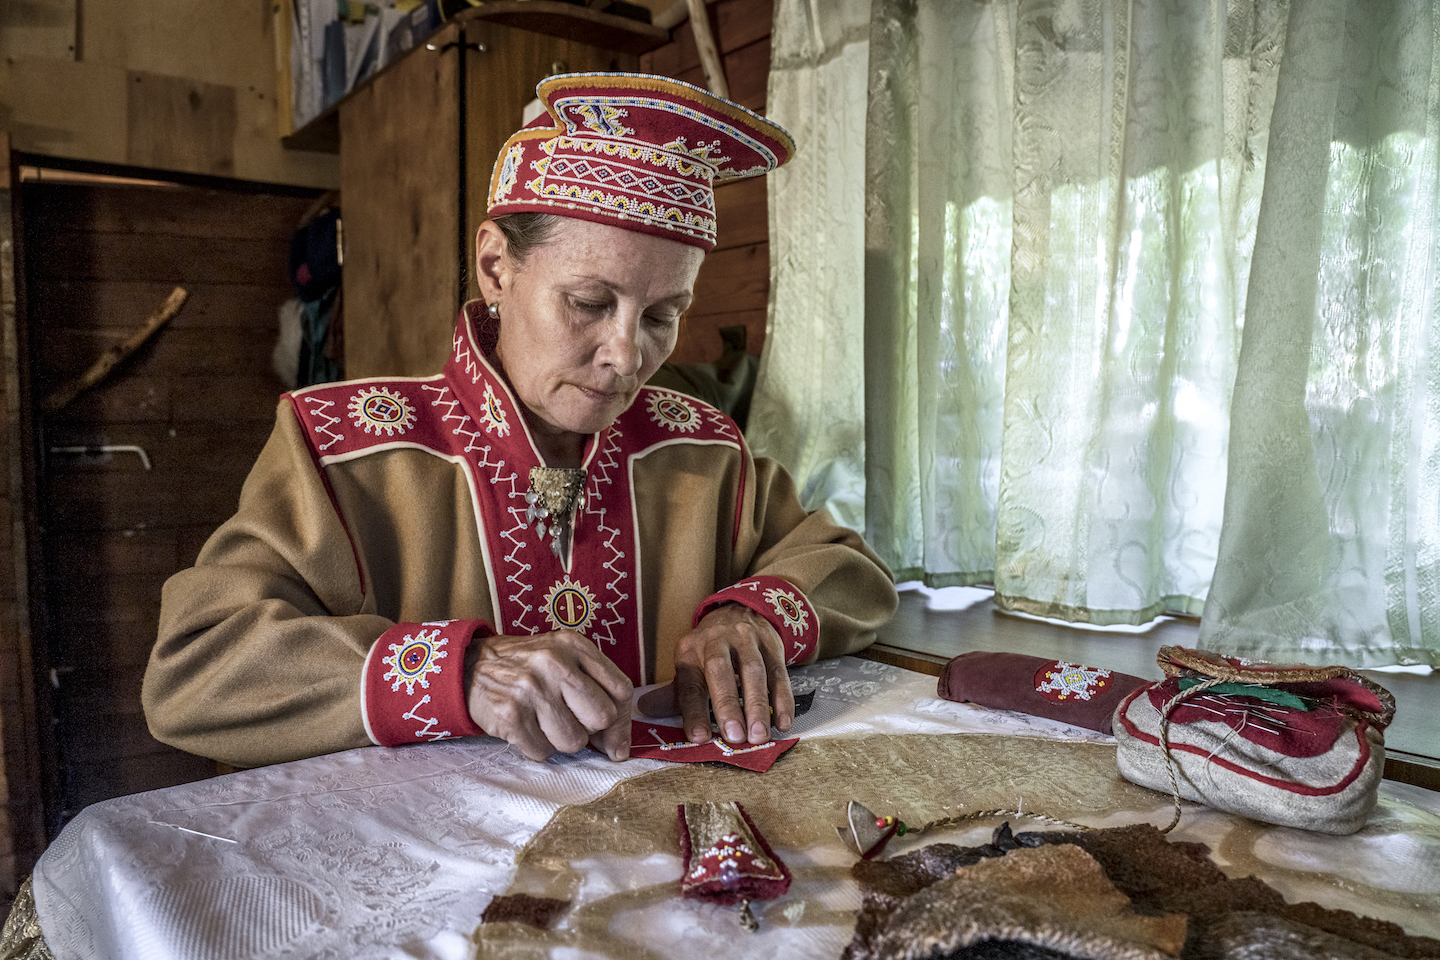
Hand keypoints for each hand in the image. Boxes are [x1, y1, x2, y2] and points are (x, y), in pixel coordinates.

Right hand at [465, 631, 632, 761]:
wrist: (470, 666)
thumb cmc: (528, 668)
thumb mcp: (564, 659)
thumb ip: (598, 692)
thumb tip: (619, 749)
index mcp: (574, 645)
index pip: (621, 690)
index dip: (622, 721)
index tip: (614, 739)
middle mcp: (554, 662)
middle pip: (602, 718)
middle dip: (589, 729)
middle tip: (569, 721)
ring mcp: (531, 688)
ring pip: (574, 741)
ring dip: (561, 741)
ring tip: (544, 722)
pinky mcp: (510, 714)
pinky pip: (542, 752)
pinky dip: (536, 747)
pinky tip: (526, 728)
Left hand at [641, 604, 793, 745]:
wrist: (742, 611)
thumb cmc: (710, 650)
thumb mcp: (689, 664)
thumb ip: (672, 692)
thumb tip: (645, 709)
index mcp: (690, 650)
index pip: (690, 683)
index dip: (694, 711)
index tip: (700, 738)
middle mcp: (717, 641)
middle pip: (721, 671)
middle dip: (728, 704)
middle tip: (735, 736)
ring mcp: (747, 640)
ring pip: (754, 671)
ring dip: (757, 705)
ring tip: (759, 736)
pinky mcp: (771, 644)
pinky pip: (779, 672)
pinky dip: (783, 699)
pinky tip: (783, 722)